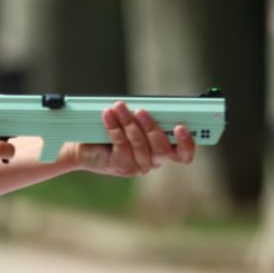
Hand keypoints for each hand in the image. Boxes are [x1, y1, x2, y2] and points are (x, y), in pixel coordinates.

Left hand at [72, 103, 196, 176]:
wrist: (87, 146)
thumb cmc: (115, 130)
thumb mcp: (135, 121)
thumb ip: (147, 116)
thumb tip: (152, 105)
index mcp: (165, 149)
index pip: (184, 154)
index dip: (186, 143)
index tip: (180, 127)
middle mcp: (154, 161)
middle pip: (161, 148)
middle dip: (151, 127)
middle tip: (141, 111)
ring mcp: (139, 167)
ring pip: (139, 144)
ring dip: (128, 123)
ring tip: (118, 107)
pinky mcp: (122, 167)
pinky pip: (121, 145)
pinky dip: (114, 127)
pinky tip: (108, 115)